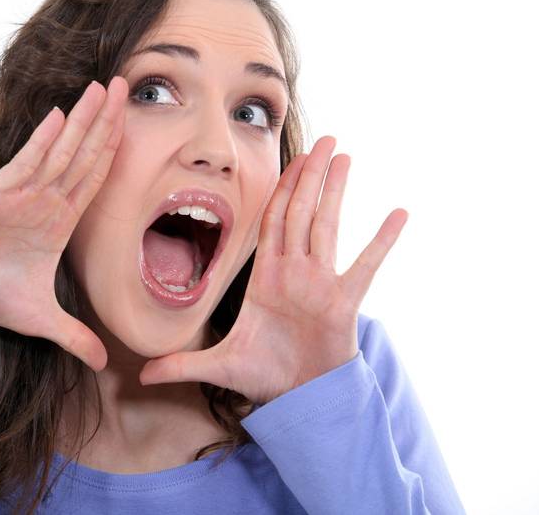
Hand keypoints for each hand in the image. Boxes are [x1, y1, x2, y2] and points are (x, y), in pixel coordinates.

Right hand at [0, 77, 128, 372]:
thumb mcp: (42, 321)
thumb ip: (74, 336)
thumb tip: (104, 365)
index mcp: (61, 221)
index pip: (96, 179)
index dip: (115, 151)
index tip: (136, 125)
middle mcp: (48, 200)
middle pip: (86, 154)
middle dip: (107, 121)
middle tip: (129, 86)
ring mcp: (26, 194)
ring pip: (62, 151)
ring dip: (84, 120)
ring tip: (105, 88)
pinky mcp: (0, 194)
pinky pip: (28, 163)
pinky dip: (44, 141)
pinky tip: (62, 115)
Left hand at [139, 136, 407, 403]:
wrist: (299, 398)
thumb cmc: (264, 376)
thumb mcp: (217, 367)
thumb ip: (180, 365)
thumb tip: (139, 374)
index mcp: (265, 277)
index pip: (271, 222)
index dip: (279, 190)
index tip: (290, 160)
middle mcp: (293, 272)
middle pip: (300, 212)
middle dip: (309, 175)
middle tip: (323, 140)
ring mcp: (320, 284)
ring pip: (326, 226)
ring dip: (334, 191)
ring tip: (344, 156)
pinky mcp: (342, 303)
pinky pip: (364, 266)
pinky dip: (381, 241)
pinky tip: (399, 213)